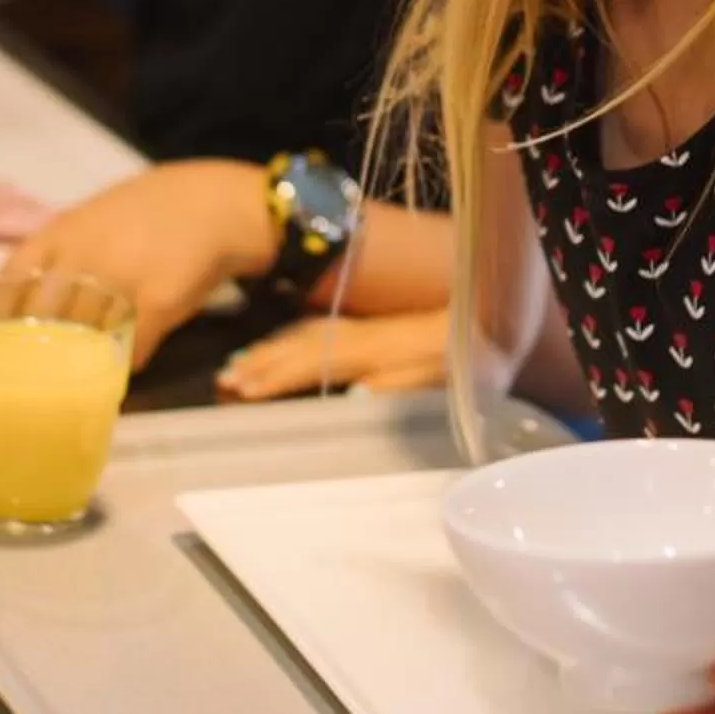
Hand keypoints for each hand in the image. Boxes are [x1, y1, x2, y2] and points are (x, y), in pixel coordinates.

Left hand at [9, 159, 272, 367]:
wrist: (220, 203)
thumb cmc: (158, 210)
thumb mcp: (100, 217)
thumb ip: (70, 251)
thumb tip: (43, 296)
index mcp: (65, 232)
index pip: (13, 275)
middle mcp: (84, 256)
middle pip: (43, 316)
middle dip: (36, 349)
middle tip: (36, 373)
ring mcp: (119, 279)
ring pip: (84, 338)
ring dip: (79, 365)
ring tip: (77, 383)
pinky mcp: (156, 303)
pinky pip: (132, 349)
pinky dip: (127, 364)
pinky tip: (126, 370)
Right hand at [219, 305, 448, 401]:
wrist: (491, 317)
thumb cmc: (469, 358)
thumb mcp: (440, 376)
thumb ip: (396, 384)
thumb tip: (354, 396)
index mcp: (374, 349)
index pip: (313, 362)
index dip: (277, 377)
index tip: (242, 391)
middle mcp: (361, 334)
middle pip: (300, 345)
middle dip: (260, 362)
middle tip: (223, 380)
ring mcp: (364, 326)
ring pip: (305, 334)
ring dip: (269, 348)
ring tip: (236, 364)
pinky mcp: (371, 326)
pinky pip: (319, 327)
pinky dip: (291, 335)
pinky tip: (280, 342)